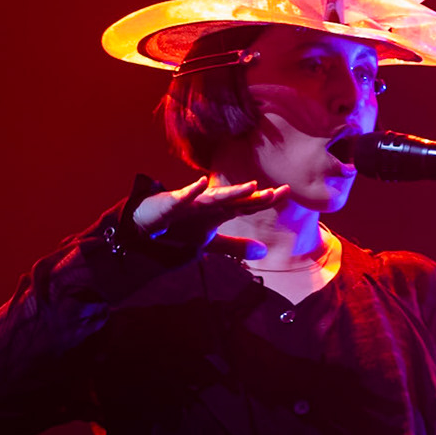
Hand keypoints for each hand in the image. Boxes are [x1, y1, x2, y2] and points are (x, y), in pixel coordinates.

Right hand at [131, 177, 286, 259]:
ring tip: (252, 186)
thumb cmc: (181, 229)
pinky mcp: (172, 204)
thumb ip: (236, 246)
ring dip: (232, 192)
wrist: (147, 227)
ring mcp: (191, 202)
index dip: (266, 200)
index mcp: (220, 211)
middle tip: (279, 191)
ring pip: (215, 197)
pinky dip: (191, 191)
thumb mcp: (211, 242)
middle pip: (237, 199)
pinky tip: (200, 182)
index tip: (288, 191)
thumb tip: (264, 252)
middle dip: (256, 196)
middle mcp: (209, 203)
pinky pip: (182, 197)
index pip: (247, 204)